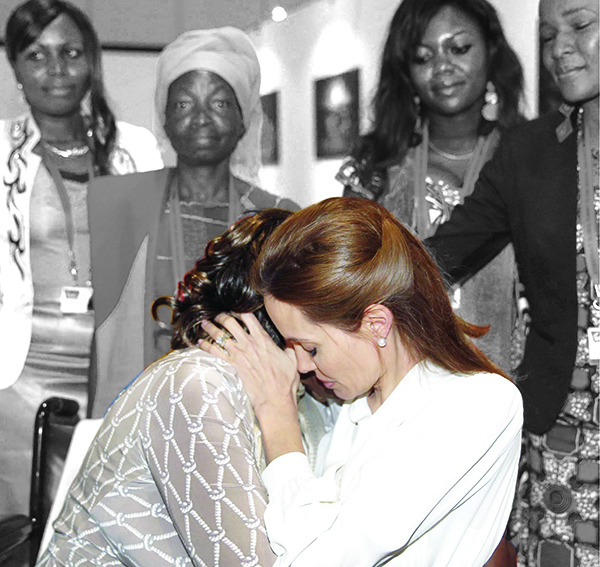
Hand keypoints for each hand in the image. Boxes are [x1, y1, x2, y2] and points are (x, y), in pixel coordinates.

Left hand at [199, 313, 304, 462]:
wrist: (274, 398)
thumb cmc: (284, 381)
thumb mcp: (292, 360)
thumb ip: (290, 347)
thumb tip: (292, 341)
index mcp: (263, 339)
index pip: (248, 317)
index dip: (240, 310)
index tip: (236, 309)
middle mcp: (248, 343)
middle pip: (230, 322)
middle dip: (221, 316)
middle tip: (217, 314)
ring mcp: (238, 354)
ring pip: (220, 335)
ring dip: (210, 327)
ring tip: (204, 323)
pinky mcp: (231, 366)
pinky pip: (214, 352)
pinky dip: (205, 346)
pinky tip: (199, 343)